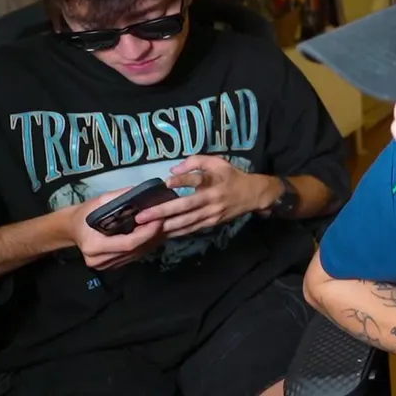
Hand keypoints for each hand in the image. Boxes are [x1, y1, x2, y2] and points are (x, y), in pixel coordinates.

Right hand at [68, 188, 165, 269]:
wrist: (72, 229)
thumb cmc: (85, 214)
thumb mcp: (99, 201)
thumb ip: (119, 197)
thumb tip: (142, 192)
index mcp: (93, 246)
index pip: (128, 243)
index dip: (146, 233)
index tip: (159, 219)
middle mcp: (98, 260)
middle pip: (134, 250)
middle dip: (152, 235)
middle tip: (164, 220)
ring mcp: (105, 266)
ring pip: (136, 255)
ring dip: (151, 241)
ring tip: (160, 226)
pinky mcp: (111, 266)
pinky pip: (132, 257)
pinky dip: (144, 245)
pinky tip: (151, 234)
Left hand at [136, 155, 277, 237]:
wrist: (253, 195)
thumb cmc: (231, 176)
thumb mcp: (218, 162)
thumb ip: (196, 161)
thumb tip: (173, 170)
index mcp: (214, 180)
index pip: (197, 179)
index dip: (182, 180)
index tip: (166, 182)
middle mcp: (212, 198)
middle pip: (185, 206)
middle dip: (163, 212)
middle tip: (142, 216)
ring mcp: (211, 213)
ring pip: (186, 221)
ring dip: (166, 225)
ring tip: (146, 228)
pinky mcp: (211, 223)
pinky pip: (191, 228)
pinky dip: (177, 232)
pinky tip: (162, 233)